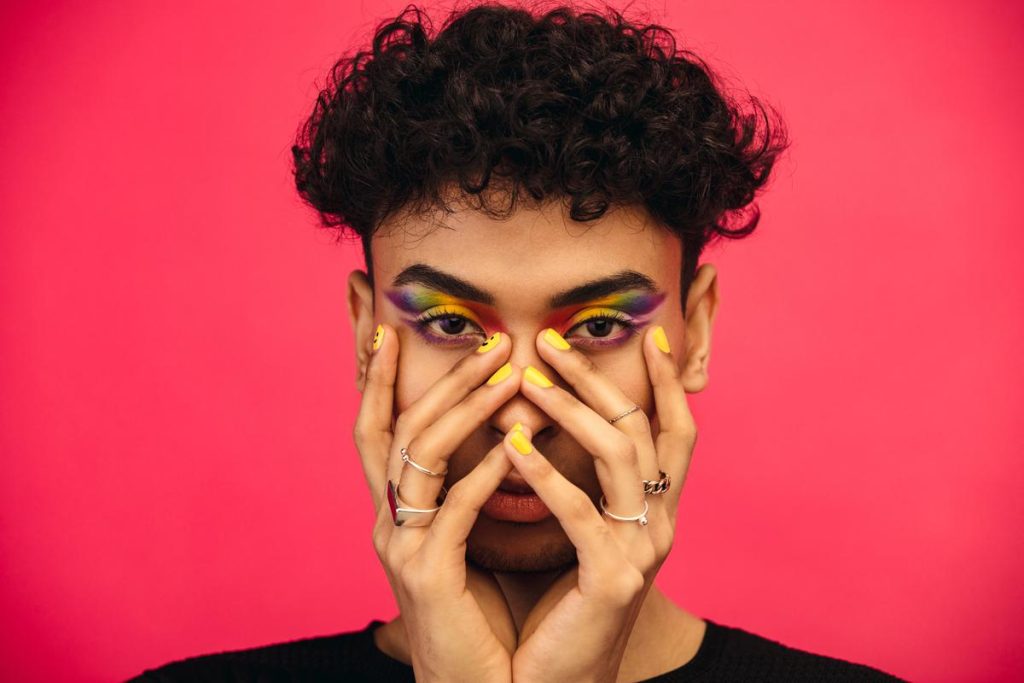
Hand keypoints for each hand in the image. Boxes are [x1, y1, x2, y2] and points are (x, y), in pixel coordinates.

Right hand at [355, 324, 522, 682]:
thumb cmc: (482, 615)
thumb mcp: (464, 543)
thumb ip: (466, 492)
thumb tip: (497, 436)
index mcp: (394, 512)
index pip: (376, 428)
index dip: (374, 377)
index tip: (385, 324)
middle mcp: (386, 522)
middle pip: (395, 428)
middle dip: (436, 376)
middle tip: (488, 339)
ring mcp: (400, 548)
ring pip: (420, 455)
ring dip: (465, 408)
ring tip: (510, 373)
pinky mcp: (427, 577)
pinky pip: (454, 510)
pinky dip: (484, 472)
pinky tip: (518, 444)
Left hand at [500, 325, 696, 682]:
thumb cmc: (558, 604)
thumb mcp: (579, 534)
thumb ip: (581, 483)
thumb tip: (549, 421)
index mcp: (654, 512)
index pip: (674, 431)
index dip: (667, 383)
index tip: (649, 335)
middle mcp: (659, 525)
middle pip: (642, 428)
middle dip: (598, 378)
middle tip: (550, 341)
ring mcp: (641, 552)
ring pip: (620, 456)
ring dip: (572, 410)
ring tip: (526, 382)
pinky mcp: (612, 581)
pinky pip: (581, 514)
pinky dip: (547, 474)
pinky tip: (513, 445)